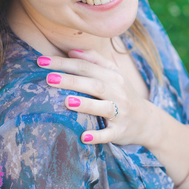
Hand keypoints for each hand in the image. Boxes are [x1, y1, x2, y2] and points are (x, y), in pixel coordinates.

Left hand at [38, 49, 155, 146]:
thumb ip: (94, 61)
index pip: (86, 66)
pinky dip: (97, 136)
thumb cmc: (122, 94)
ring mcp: (120, 113)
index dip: (64, 63)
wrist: (147, 121)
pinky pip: (109, 135)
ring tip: (67, 102)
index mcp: (113, 76)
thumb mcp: (114, 74)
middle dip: (71, 81)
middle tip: (49, 79)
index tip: (41, 62)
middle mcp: (118, 93)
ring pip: (103, 107)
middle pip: (93, 84)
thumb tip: (71, 51)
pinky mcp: (120, 132)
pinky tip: (83, 137)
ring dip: (86, 104)